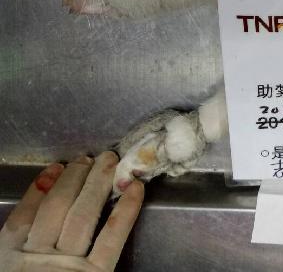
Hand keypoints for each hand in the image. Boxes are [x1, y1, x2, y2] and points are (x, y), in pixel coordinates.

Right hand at [0, 152, 143, 270]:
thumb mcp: (10, 268)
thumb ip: (21, 239)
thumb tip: (42, 194)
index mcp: (6, 262)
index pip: (24, 217)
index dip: (40, 189)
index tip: (55, 168)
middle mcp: (33, 261)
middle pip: (56, 209)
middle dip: (75, 179)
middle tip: (91, 157)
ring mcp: (63, 268)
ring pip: (81, 215)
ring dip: (95, 184)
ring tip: (108, 161)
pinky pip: (111, 238)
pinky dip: (125, 211)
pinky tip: (134, 188)